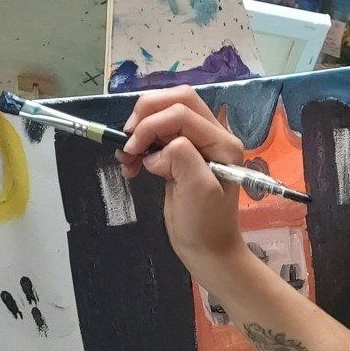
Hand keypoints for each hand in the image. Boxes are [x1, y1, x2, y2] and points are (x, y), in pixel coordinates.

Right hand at [120, 87, 249, 283]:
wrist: (206, 250)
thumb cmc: (205, 224)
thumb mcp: (198, 190)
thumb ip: (183, 157)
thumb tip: (159, 150)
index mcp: (222, 142)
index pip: (182, 111)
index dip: (152, 123)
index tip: (133, 150)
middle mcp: (213, 136)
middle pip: (176, 101)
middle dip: (146, 114)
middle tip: (128, 141)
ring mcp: (197, 143)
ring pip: (165, 114)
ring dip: (140, 129)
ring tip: (127, 157)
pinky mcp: (182, 154)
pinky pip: (159, 135)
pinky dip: (141, 143)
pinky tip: (131, 164)